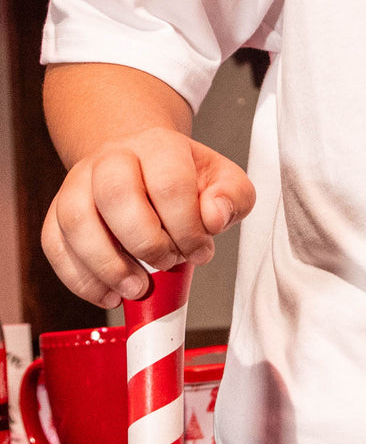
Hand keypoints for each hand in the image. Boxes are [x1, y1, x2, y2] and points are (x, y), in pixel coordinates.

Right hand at [42, 126, 255, 308]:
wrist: (142, 165)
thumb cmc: (185, 183)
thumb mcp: (225, 182)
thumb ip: (232, 197)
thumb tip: (214, 217)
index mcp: (158, 148)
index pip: (169, 184)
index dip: (187, 227)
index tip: (200, 251)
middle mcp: (112, 159)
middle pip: (115, 195)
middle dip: (147, 243)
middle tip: (168, 263)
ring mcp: (79, 184)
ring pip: (75, 221)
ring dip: (109, 266)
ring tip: (137, 288)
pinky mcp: (60, 212)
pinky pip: (54, 245)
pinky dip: (80, 279)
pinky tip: (109, 295)